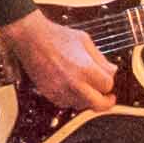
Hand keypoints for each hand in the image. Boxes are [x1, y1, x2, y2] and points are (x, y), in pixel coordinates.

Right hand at [5, 16, 127, 119]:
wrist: (31, 39)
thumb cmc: (56, 36)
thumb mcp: (84, 41)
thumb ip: (100, 59)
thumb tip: (112, 71)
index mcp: (85, 68)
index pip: (107, 86)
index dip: (110, 82)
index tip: (108, 79)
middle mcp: (74, 83)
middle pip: (98, 104)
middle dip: (106, 101)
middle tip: (108, 97)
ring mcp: (60, 91)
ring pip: (83, 105)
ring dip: (88, 99)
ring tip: (87, 88)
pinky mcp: (50, 94)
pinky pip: (67, 104)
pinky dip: (72, 99)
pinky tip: (72, 88)